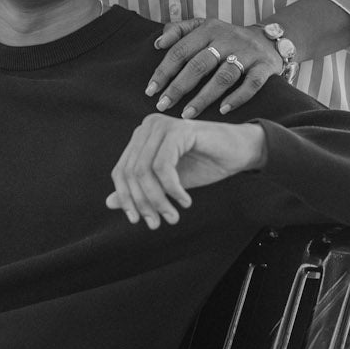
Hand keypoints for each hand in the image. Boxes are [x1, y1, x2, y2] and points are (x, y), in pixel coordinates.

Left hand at [107, 115, 265, 228]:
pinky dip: (172, 189)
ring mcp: (162, 125)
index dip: (126, 199)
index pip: (120, 172)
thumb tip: (109, 203)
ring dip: (158, 200)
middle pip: (131, 173)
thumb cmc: (206, 162)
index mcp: (141, 136)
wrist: (240, 150)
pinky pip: (163, 167)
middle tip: (158, 223)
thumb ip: (142, 190)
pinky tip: (185, 200)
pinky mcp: (178, 130)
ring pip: (144, 172)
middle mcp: (148, 127)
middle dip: (143, 203)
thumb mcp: (168, 182)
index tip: (138, 221)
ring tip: (173, 215)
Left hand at [145, 17, 283, 118]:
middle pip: (199, 64)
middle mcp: (227, 39)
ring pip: (223, 77)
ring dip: (204, 97)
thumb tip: (157, 43)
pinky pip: (251, 84)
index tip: (150, 90)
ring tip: (187, 114)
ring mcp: (247, 53)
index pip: (181, 50)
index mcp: (209, 29)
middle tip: (163, 105)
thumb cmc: (228, 38)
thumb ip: (180, 30)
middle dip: (178, 87)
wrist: (270, 38)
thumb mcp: (205, 26)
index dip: (164, 71)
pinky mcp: (264, 66)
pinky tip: (223, 111)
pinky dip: (237, 98)